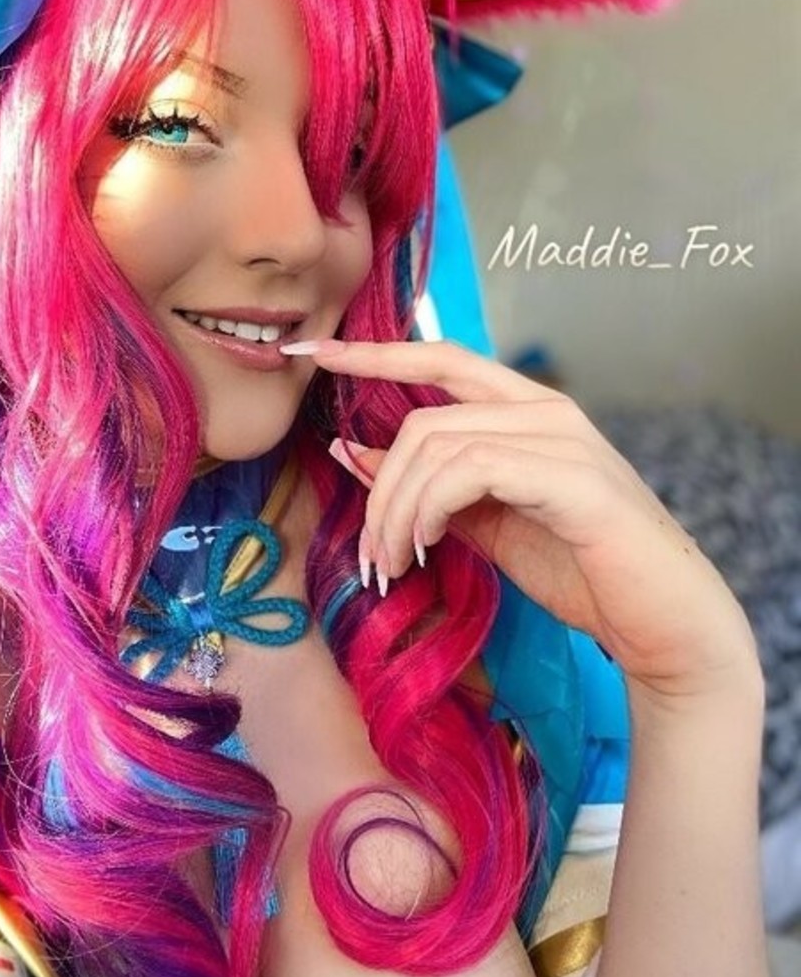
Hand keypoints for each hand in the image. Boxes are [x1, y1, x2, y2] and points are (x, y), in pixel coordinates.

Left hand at [300, 337, 759, 705]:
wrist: (663, 622)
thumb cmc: (579, 569)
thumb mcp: (484, 522)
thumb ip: (428, 485)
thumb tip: (351, 450)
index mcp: (528, 410)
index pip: (440, 357)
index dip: (374, 354)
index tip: (312, 355)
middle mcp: (547, 410)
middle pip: (424, 418)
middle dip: (379, 486)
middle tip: (371, 553)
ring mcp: (563, 440)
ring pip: (438, 446)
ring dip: (397, 511)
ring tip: (393, 563)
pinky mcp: (572, 479)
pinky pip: (471, 471)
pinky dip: (430, 509)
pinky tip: (425, 547)